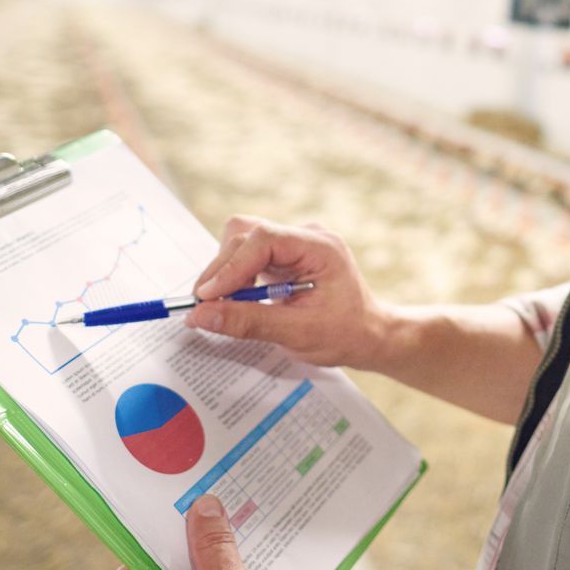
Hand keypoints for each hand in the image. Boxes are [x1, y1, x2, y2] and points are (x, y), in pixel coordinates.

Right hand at [187, 216, 384, 369]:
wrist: (367, 335)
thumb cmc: (344, 334)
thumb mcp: (297, 333)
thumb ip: (249, 322)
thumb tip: (202, 315)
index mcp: (320, 247)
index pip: (263, 239)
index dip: (231, 266)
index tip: (208, 297)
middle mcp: (305, 237)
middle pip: (247, 235)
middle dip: (223, 271)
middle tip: (206, 308)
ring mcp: (294, 244)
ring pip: (242, 242)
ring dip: (227, 273)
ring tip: (226, 308)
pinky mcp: (284, 256)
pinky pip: (247, 256)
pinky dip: (235, 278)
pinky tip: (238, 303)